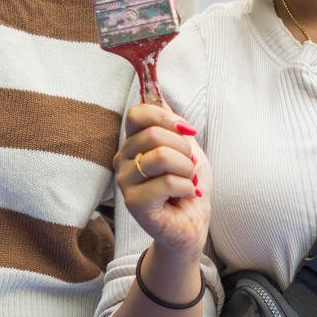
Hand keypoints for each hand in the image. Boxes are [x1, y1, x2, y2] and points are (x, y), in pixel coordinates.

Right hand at [115, 103, 210, 260]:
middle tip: (189, 166)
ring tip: (188, 181)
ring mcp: (126, 182)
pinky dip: (187, 188)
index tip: (187, 131)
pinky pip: (167, 182)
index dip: (165, 117)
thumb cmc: (188, 186)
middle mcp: (123, 160)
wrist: (192, 225)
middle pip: (153, 134)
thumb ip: (171, 123)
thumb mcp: (186, 147)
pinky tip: (186, 196)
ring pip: (161, 157)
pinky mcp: (134, 204)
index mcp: (133, 143)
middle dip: (184, 148)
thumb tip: (157, 92)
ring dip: (187, 169)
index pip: (137, 114)